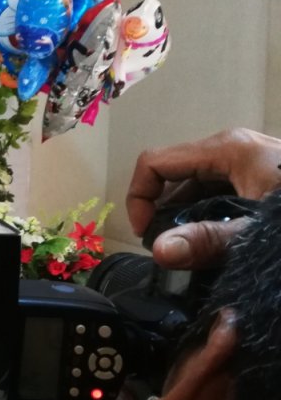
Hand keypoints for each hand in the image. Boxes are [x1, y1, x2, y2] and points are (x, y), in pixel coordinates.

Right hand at [126, 128, 280, 268]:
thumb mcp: (260, 229)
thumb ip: (211, 240)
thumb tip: (159, 251)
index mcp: (225, 150)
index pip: (154, 162)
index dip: (139, 197)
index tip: (146, 234)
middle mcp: (229, 148)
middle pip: (173, 177)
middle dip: (163, 214)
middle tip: (172, 250)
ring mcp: (244, 160)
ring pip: (194, 187)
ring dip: (186, 218)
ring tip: (196, 251)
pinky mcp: (256, 175)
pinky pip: (215, 192)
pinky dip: (206, 216)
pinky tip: (218, 242)